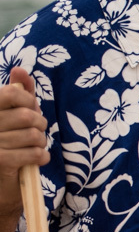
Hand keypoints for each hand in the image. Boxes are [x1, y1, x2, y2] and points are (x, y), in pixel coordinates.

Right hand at [0, 67, 49, 215]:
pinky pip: (33, 153)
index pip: (11, 94)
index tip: (32, 109)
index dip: (28, 101)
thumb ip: (16, 94)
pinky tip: (37, 158)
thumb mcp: (11, 116)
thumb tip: (19, 70)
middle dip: (39, 124)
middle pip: (26, 116)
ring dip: (41, 142)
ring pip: (32, 135)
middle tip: (38, 131)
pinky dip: (41, 156)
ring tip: (36, 146)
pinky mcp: (0, 161)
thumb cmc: (7, 144)